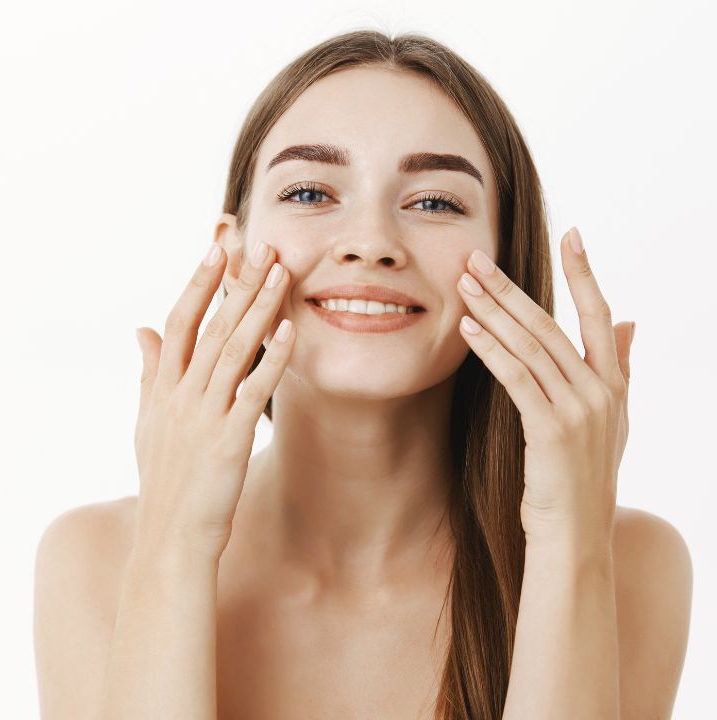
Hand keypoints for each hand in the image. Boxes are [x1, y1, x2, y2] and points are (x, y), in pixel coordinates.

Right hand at [133, 240, 294, 558]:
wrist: (168, 539)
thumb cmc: (163, 481)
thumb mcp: (147, 423)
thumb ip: (149, 372)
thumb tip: (140, 329)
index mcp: (161, 389)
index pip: (179, 322)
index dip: (198, 282)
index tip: (216, 247)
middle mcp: (180, 396)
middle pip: (208, 326)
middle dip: (234, 282)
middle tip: (258, 244)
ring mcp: (203, 417)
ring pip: (232, 350)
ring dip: (257, 308)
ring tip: (280, 272)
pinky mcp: (228, 440)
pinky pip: (254, 392)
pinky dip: (272, 359)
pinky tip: (290, 330)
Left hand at [455, 227, 634, 546]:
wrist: (576, 539)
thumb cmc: (580, 481)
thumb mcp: (609, 422)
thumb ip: (616, 368)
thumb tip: (628, 322)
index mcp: (614, 385)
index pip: (599, 314)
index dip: (586, 273)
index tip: (573, 233)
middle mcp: (602, 392)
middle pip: (552, 324)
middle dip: (512, 288)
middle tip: (478, 257)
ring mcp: (580, 410)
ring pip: (531, 346)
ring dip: (493, 311)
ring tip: (464, 284)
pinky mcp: (552, 431)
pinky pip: (517, 379)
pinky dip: (491, 350)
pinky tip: (468, 329)